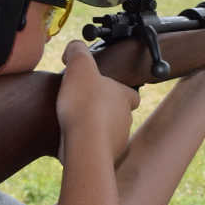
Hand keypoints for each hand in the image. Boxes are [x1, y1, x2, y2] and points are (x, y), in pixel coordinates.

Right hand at [56, 40, 139, 164]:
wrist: (84, 144)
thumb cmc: (85, 104)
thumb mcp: (80, 66)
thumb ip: (78, 51)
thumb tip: (75, 48)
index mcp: (124, 97)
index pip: (132, 94)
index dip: (121, 91)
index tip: (106, 89)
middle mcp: (125, 119)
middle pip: (118, 113)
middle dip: (104, 111)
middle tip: (84, 105)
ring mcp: (117, 140)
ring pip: (108, 132)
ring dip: (95, 128)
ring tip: (75, 123)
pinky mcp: (104, 157)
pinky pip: (96, 149)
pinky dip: (87, 145)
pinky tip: (72, 140)